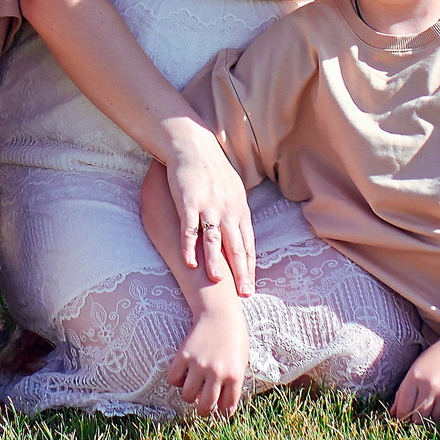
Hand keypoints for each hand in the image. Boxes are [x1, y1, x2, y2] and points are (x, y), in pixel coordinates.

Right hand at [163, 129, 255, 297]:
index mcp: (239, 209)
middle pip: (236, 246)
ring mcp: (208, 207)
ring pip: (214, 239)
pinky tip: (189, 262)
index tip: (251, 286)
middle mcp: (227, 210)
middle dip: (241, 271)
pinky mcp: (188, 202)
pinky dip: (189, 247)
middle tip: (244, 293)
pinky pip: (189, 229)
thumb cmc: (212, 169)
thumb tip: (243, 231)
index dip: (250, 266)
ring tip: (217, 282)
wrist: (193, 146)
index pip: (248, 244)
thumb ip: (237, 213)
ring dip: (216, 262)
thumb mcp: (233, 190)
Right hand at [166, 299, 248, 416]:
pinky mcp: (183, 356)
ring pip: (188, 396)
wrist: (220, 313)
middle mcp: (217, 373)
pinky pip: (174, 379)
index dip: (221, 413)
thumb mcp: (241, 362)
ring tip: (192, 390)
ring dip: (189, 397)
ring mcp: (199, 364)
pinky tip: (183, 375)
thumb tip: (222, 407)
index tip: (218, 412)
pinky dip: (177, 381)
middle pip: (206, 406)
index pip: (227, 407)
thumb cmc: (234, 338)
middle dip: (204, 411)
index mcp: (235, 376)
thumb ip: (234, 383)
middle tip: (202, 407)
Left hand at [391, 329, 439, 424]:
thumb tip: (393, 412)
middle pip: (417, 416)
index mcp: (415, 377)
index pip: (403, 407)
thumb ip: (403, 390)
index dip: (401, 415)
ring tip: (431, 404)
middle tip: (417, 410)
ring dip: (430, 416)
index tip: (403, 415)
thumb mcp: (416, 368)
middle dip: (415, 417)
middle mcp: (429, 386)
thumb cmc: (437, 356)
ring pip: (432, 418)